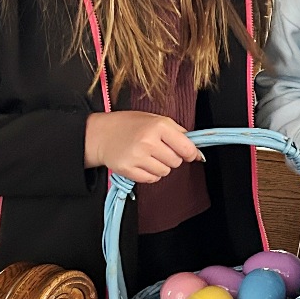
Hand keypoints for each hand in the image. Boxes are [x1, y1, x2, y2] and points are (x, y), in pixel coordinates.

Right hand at [83, 111, 200, 182]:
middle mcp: (148, 141)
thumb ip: (177, 132)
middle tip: (160, 150)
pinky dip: (150, 174)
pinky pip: (151, 179)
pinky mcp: (128, 169)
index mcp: (158, 126)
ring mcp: (137, 157)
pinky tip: (142, 163)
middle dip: (172, 158)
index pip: (186, 147)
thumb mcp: (155, 119)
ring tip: (149, 156)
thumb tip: (197, 152)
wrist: (102, 134)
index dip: (191, 153)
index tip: (190, 154)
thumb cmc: (131, 125)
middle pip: (176, 162)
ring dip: (161, 167)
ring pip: (165, 172)